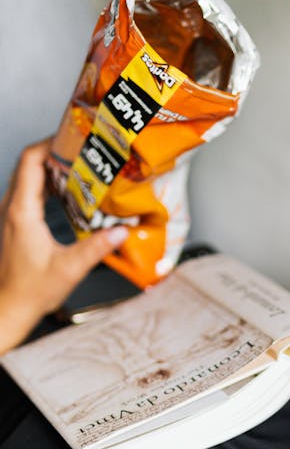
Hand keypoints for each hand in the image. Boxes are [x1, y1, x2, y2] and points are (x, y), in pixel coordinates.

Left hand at [0, 139, 128, 351]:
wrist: (10, 308)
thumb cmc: (31, 291)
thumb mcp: (70, 268)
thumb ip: (96, 247)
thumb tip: (121, 231)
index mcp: (23, 212)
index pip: (31, 161)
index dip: (51, 144)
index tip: (74, 140)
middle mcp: (12, 208)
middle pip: (30, 165)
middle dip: (55, 153)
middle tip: (83, 152)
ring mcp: (12, 216)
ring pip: (29, 178)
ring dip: (52, 171)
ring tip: (80, 171)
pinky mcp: (16, 225)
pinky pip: (30, 194)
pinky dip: (48, 188)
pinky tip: (68, 196)